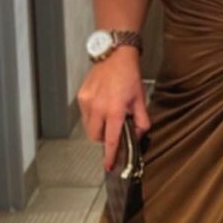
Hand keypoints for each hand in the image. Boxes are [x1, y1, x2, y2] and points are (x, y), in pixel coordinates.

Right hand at [77, 47, 150, 172]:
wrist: (115, 56)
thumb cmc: (129, 76)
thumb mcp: (141, 100)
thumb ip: (141, 122)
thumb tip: (137, 136)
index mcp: (114, 111)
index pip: (110, 140)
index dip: (110, 155)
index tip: (109, 166)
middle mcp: (98, 108)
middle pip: (96, 137)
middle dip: (104, 139)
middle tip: (113, 131)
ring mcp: (87, 102)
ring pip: (89, 127)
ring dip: (98, 128)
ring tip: (108, 116)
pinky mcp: (81, 97)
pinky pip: (85, 115)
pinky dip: (92, 116)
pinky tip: (102, 106)